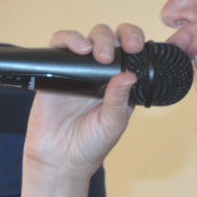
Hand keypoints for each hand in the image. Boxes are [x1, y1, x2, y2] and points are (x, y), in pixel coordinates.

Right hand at [23, 23, 145, 180]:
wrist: (59, 159)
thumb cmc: (90, 144)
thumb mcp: (112, 123)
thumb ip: (119, 100)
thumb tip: (130, 75)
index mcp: (121, 83)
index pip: (133, 53)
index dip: (138, 41)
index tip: (141, 45)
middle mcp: (101, 72)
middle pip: (112, 38)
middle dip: (119, 37)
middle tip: (118, 52)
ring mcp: (78, 70)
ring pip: (89, 37)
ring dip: (97, 38)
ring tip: (97, 54)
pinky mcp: (56, 70)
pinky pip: (60, 45)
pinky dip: (69, 39)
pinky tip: (78, 49)